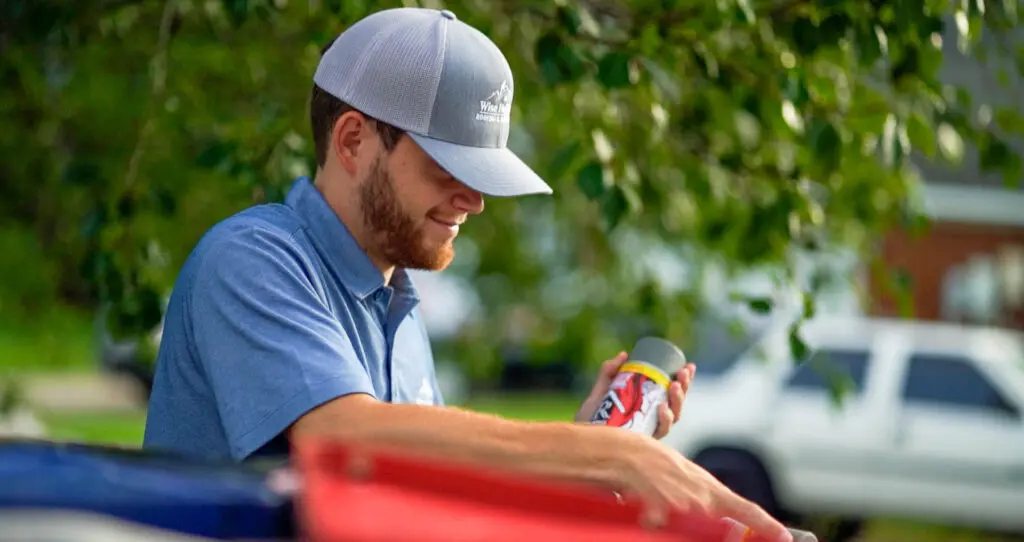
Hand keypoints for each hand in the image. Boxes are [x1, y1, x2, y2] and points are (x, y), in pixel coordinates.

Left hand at [574, 351, 695, 438]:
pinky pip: (659, 433)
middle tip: (682, 374)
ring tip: (674, 386)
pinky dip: (664, 420)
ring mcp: (648, 435)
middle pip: (676, 405)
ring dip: (677, 401)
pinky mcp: (643, 445)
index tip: (688, 366)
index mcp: (647, 410)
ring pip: (673, 418)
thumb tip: (623, 355)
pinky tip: (662, 408)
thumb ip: (608, 375)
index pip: (671, 394)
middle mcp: (651, 424)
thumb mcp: (599, 395)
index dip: (684, 381)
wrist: (576, 446)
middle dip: (684, 388)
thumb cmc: (589, 424)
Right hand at [611, 431, 791, 541]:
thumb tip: (713, 515)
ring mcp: (684, 504)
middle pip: (712, 526)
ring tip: (654, 499)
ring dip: (668, 520)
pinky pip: (658, 526)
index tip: (786, 537)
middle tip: (677, 511)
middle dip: (703, 528)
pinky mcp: (664, 509)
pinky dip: (650, 520)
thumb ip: (701, 498)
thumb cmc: (653, 462)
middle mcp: (702, 498)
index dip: (767, 525)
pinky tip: (643, 505)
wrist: (625, 452)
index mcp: (710, 488)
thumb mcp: (684, 478)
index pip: (747, 509)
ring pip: (683, 527)